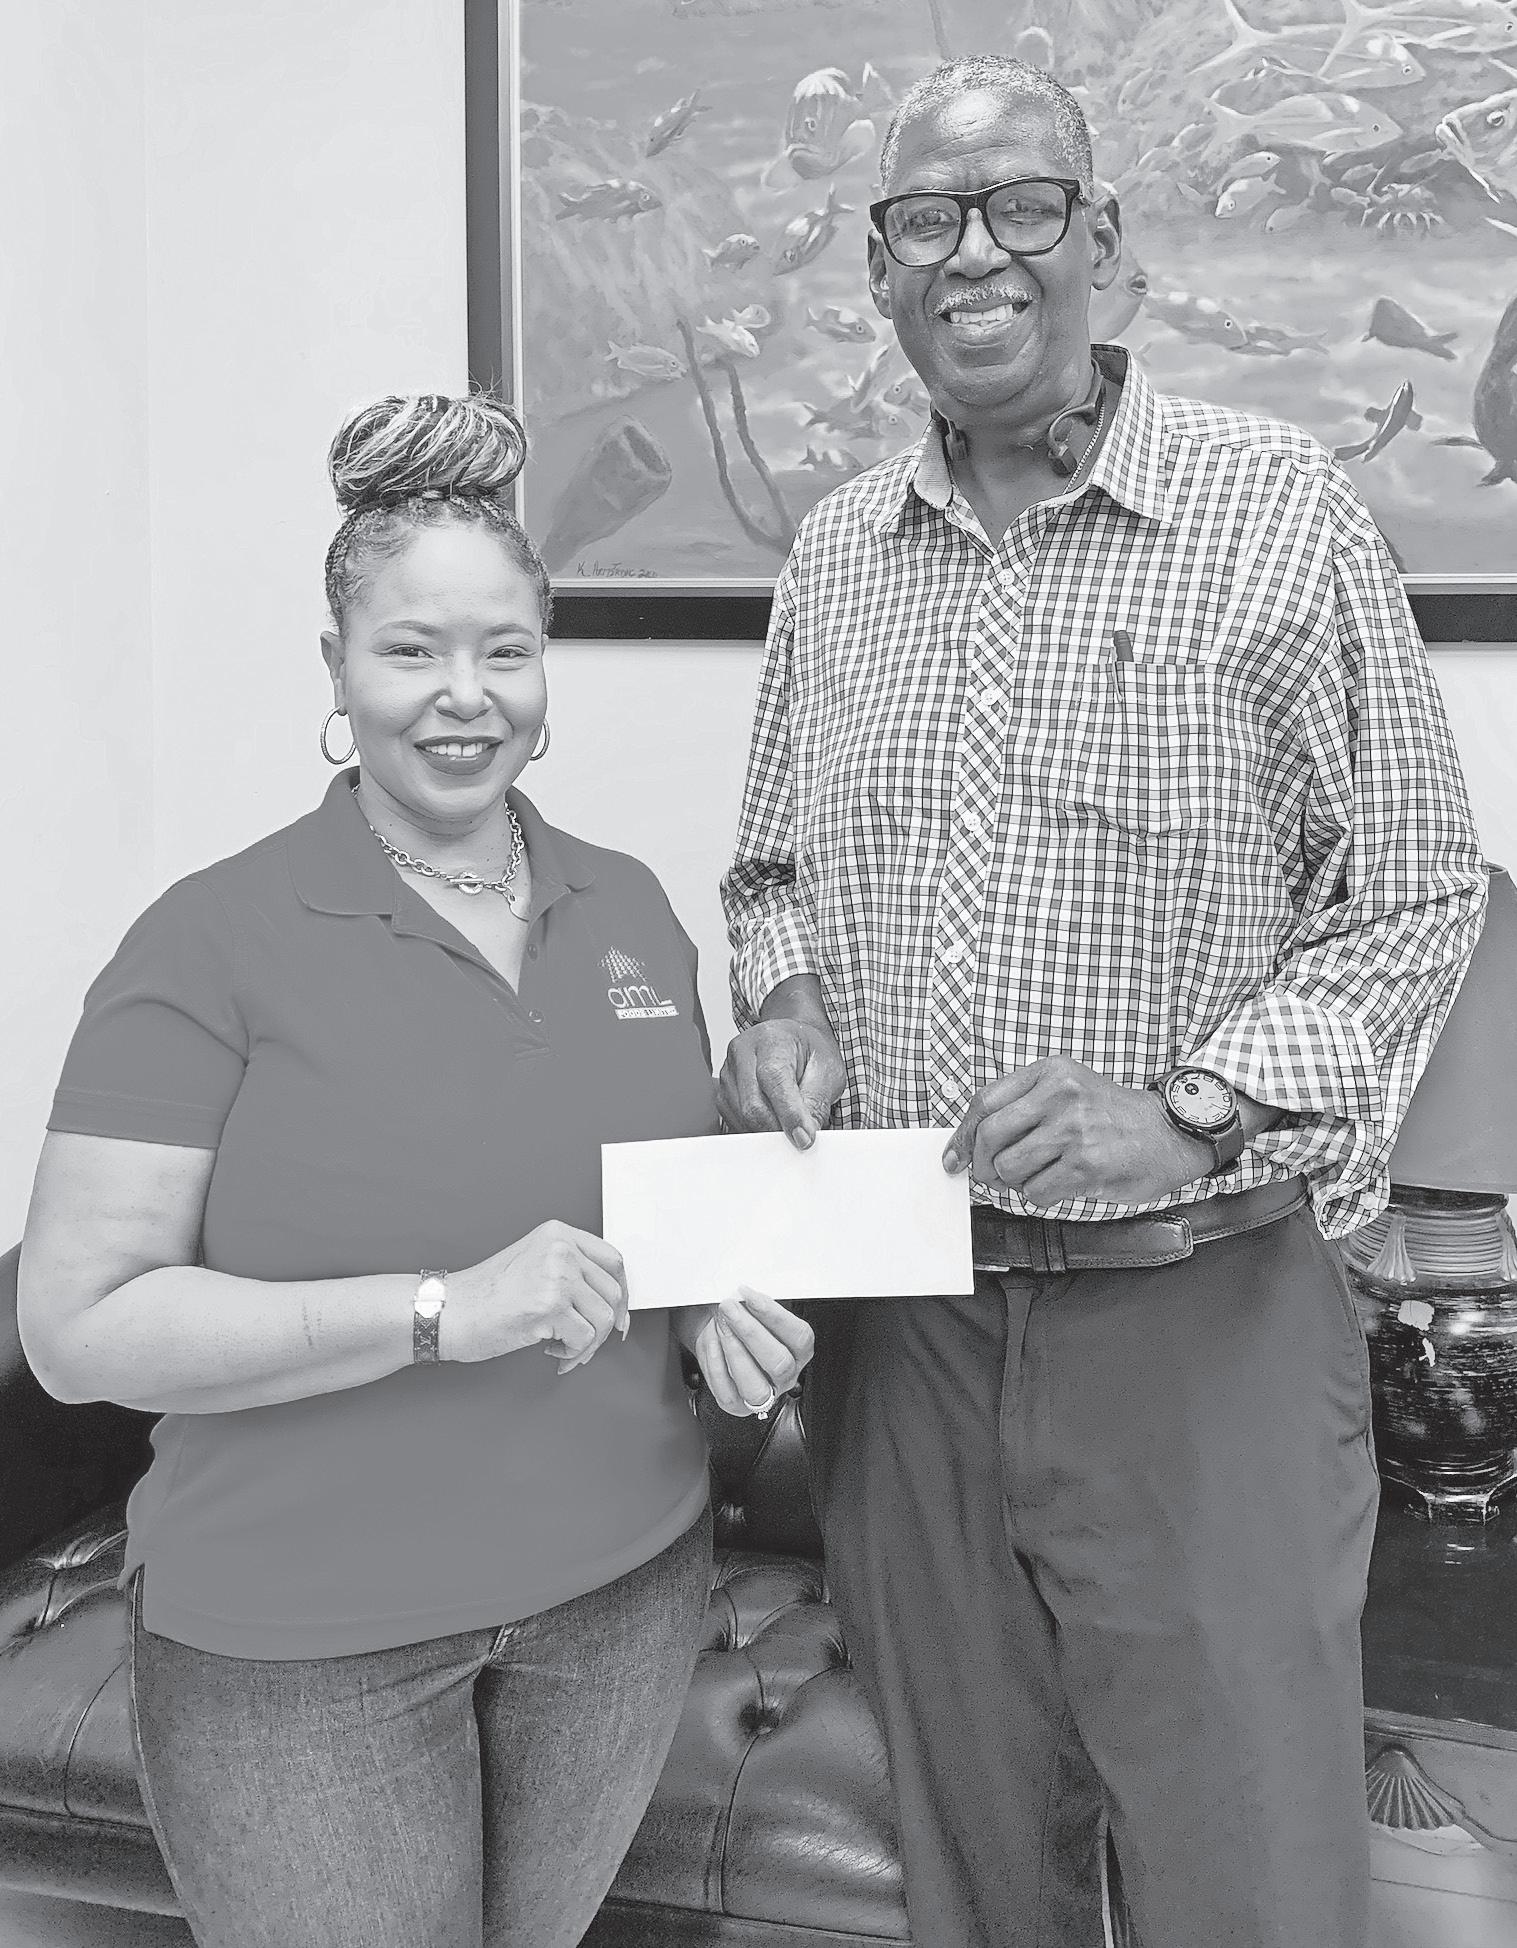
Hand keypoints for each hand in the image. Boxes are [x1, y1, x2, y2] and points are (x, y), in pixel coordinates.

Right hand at [448, 1220, 628, 1372]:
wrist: (447, 1311)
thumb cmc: (483, 1295)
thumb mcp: (532, 1263)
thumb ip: (570, 1270)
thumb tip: (612, 1302)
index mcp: (558, 1234)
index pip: (613, 1260)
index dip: (621, 1293)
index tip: (618, 1314)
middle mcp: (560, 1249)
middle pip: (612, 1292)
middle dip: (604, 1327)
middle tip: (583, 1341)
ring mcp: (556, 1276)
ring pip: (604, 1318)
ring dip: (587, 1344)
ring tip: (562, 1347)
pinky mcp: (549, 1307)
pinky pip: (585, 1339)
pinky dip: (573, 1354)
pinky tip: (550, 1351)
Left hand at [680, 1288, 814, 1418]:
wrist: (713, 1331)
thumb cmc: (739, 1319)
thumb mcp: (752, 1307)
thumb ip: (756, 1302)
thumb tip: (745, 1293)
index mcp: (799, 1350)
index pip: (799, 1336)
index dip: (774, 1315)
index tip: (749, 1294)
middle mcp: (786, 1376)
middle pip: (779, 1362)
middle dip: (750, 1332)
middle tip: (729, 1308)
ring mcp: (763, 1394)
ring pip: (756, 1386)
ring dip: (734, 1351)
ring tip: (719, 1324)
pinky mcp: (736, 1405)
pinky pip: (727, 1393)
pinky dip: (716, 1365)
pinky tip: (712, 1342)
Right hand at [718, 1020, 845, 1149]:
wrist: (795, 1043)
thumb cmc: (810, 1052)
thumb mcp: (828, 1071)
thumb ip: (816, 1103)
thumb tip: (804, 1135)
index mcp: (771, 1039)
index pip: (773, 1078)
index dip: (789, 1113)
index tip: (805, 1137)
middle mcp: (742, 1053)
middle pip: (753, 1105)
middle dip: (780, 1130)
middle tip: (803, 1138)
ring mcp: (728, 1074)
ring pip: (743, 1119)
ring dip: (770, 1132)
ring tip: (790, 1122)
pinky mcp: (722, 1094)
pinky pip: (736, 1123)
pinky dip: (758, 1131)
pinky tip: (775, 1120)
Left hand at [941, 1056, 1213, 1206]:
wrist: (1170, 1133)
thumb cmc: (1113, 1117)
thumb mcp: (1068, 1090)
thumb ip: (1022, 1107)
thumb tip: (970, 1144)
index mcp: (1050, 1072)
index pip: (984, 1102)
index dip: (963, 1135)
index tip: (953, 1158)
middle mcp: (1060, 1095)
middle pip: (989, 1136)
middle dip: (984, 1165)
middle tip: (994, 1177)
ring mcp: (1073, 1129)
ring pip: (1010, 1169)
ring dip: (1019, 1182)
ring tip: (1045, 1174)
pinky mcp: (1086, 1164)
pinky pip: (1037, 1191)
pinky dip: (1042, 1195)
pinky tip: (1064, 1183)